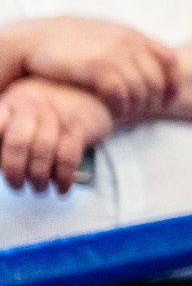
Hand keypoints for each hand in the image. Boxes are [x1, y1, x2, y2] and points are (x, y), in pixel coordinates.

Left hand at [0, 76, 113, 194]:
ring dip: (39, 176)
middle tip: (17, 185)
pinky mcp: (80, 126)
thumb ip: (5, 140)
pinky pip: (69, 154)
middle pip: (19, 141)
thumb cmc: (43, 118)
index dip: (0, 152)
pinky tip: (61, 186)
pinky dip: (64, 176)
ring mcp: (58, 113)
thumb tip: (3, 166)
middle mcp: (32, 104)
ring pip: (44, 148)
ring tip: (39, 188)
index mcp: (11, 103)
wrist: (88, 97)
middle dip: (15, 170)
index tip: (1, 167)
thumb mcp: (17, 120)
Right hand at [8, 17, 178, 124]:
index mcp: (131, 34)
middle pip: (156, 78)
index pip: (168, 59)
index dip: (173, 81)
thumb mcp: (102, 35)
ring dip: (137, 107)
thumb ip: (124, 44)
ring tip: (128, 116)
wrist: (34, 38)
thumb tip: (142, 59)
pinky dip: (122, 107)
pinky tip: (117, 115)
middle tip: (146, 113)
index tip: (169, 98)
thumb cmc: (66, 40)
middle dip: (155, 100)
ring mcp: (114, 54)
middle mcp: (128, 42)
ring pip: (141, 88)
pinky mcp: (98, 67)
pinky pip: (121, 93)